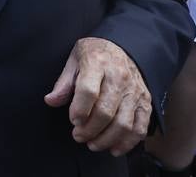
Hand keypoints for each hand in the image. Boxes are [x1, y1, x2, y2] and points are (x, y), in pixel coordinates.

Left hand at [44, 36, 150, 154]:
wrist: (120, 46)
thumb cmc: (93, 55)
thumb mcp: (74, 60)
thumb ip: (63, 83)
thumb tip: (50, 101)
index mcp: (97, 63)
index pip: (89, 90)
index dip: (80, 109)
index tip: (73, 120)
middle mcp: (119, 77)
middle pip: (106, 111)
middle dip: (90, 129)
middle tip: (78, 136)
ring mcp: (134, 91)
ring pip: (123, 123)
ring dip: (107, 139)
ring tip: (93, 144)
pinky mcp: (145, 102)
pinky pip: (140, 127)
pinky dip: (128, 142)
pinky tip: (114, 148)